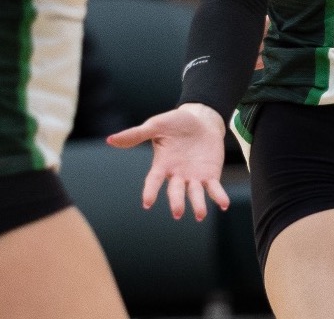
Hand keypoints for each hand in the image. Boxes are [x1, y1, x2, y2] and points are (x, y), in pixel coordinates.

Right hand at [107, 103, 229, 220]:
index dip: (150, 191)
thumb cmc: (176, 123)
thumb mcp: (156, 125)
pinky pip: (214, 188)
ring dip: (197, 204)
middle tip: (177, 213)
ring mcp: (194, 176)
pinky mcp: (210, 174)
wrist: (201, 119)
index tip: (147, 203)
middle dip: (176, 202)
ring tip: (199, 215)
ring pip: (195, 194)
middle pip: (175, 191)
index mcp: (162, 165)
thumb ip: (135, 134)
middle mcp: (177, 175)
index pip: (154, 181)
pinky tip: (224, 204)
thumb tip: (109, 139)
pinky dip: (219, 196)